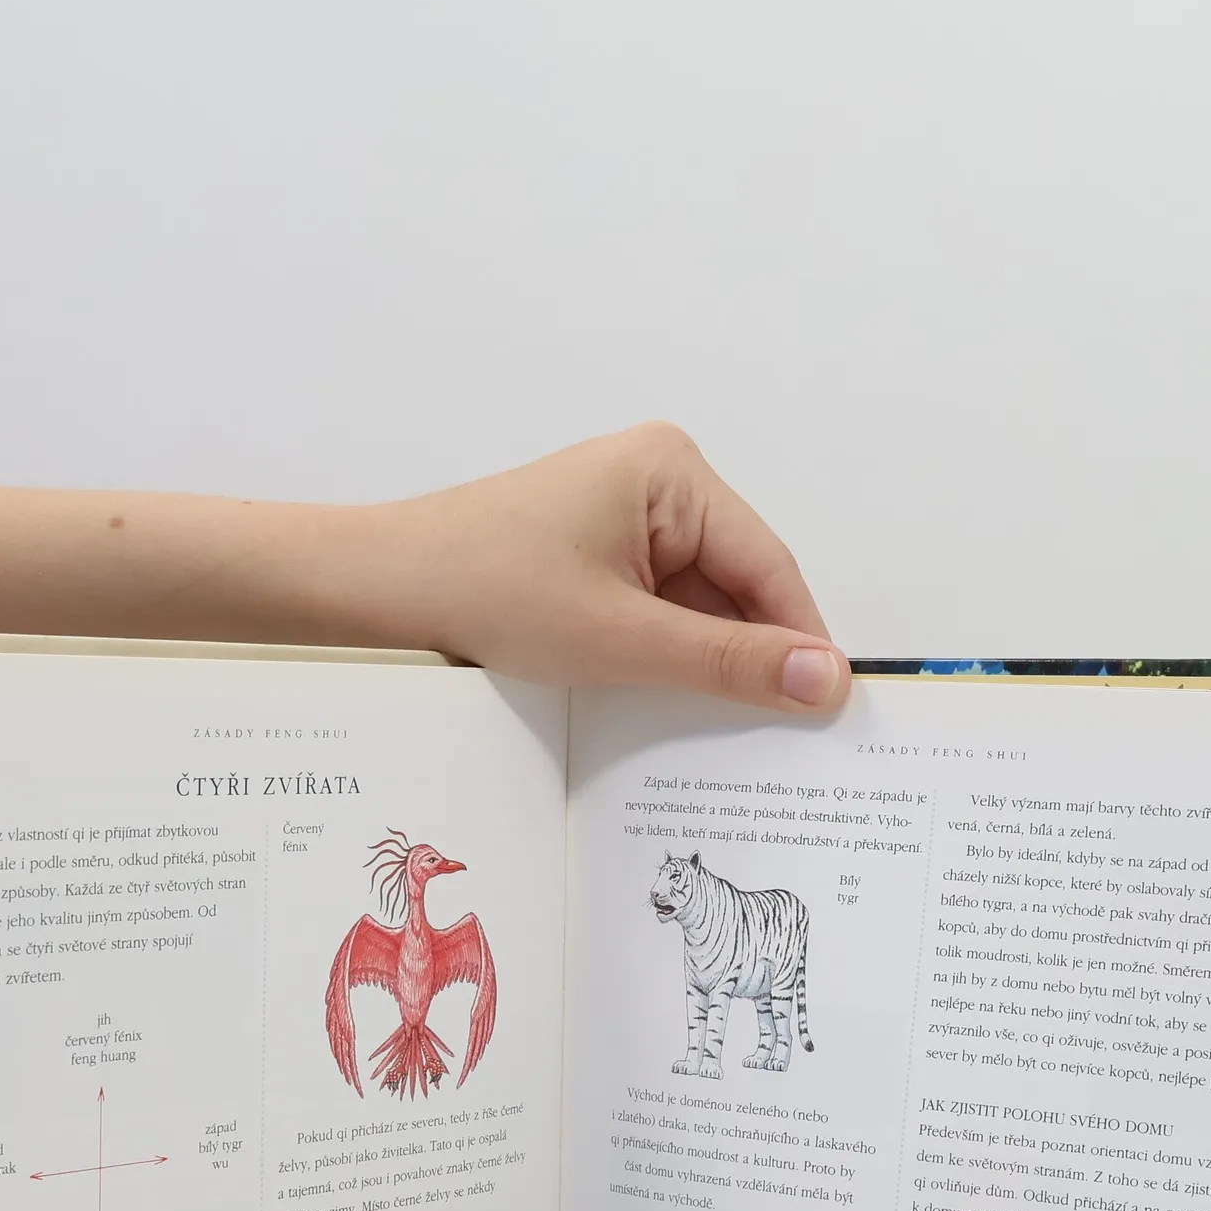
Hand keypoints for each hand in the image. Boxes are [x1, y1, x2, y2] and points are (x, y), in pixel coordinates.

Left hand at [355, 423, 850, 713]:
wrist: (379, 591)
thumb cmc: (487, 592)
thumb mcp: (623, 639)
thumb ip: (729, 663)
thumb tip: (826, 680)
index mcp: (673, 472)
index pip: (769, 567)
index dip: (802, 641)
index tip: (832, 711)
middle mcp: (658, 480)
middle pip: (737, 584)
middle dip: (750, 657)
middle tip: (785, 739)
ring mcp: (624, 515)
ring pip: (697, 603)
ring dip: (703, 662)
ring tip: (723, 733)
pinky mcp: (595, 550)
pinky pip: (657, 606)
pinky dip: (664, 653)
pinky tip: (665, 703)